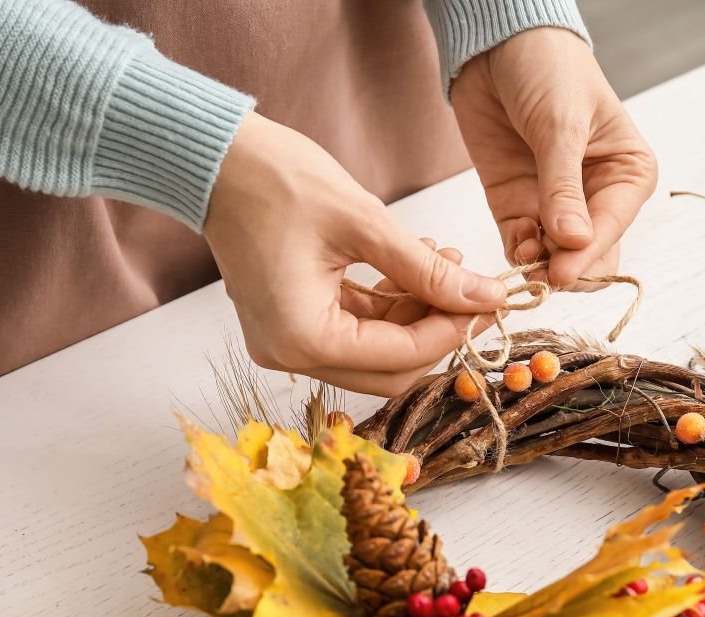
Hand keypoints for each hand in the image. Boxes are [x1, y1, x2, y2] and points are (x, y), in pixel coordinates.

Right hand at [204, 113, 504, 395]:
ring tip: (446, 262)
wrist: (214, 157)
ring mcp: (287, 342)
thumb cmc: (274, 180)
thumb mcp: (365, 224)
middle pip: (388, 370)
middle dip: (437, 331)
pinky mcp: (290, 322)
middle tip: (475, 292)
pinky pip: (353, 330)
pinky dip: (388, 306)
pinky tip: (414, 266)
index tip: (490, 301)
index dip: (452, 330)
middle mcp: (290, 354)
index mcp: (303, 338)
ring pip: (375, 352)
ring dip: (415, 315)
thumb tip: (483, 297)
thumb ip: (427, 269)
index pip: (400, 356)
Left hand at [450, 27, 657, 288]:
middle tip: (546, 277)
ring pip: (556, 257)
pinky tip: (516, 253)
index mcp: (627, 172)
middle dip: (569, 268)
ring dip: (541, 267)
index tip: (563, 273)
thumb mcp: (560, 125)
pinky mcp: (516, 205)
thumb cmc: (547, 69)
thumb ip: (563, 186)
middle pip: (591, 253)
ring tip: (527, 266)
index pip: (613, 227)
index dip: (589, 255)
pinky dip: (518, 255)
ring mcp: (554, 204)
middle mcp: (596, 195)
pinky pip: (521, 244)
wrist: (495, 44)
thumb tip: (575, 242)